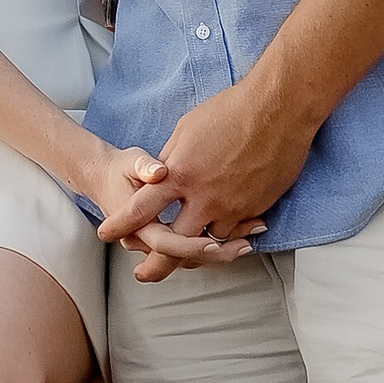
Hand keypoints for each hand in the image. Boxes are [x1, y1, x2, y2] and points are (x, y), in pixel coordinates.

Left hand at [94, 74, 313, 277]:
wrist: (278, 109)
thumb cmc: (230, 111)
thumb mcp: (187, 131)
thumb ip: (171, 162)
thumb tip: (158, 179)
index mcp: (178, 173)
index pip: (140, 208)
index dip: (120, 224)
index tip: (106, 234)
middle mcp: (202, 196)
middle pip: (172, 244)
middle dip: (156, 264)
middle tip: (144, 273)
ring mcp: (231, 205)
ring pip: (207, 245)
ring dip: (195, 251)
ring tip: (185, 256)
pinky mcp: (255, 208)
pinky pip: (236, 234)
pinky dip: (226, 238)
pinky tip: (222, 240)